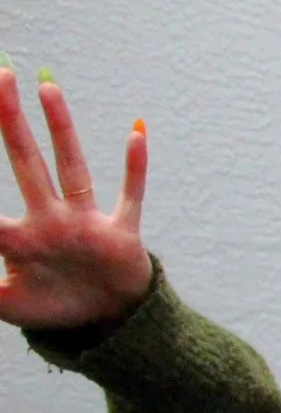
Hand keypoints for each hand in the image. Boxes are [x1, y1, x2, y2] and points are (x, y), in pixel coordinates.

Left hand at [0, 68, 153, 330]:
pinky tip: (135, 132)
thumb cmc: (55, 310)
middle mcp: (51, 220)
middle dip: (8, 122)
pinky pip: (130, 196)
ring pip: (71, 167)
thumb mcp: (6, 304)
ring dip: (61, 129)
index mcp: (20, 239)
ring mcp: (86, 224)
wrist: (109, 324)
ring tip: (46, 88)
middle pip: (26, 162)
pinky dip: (134, 167)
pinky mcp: (121, 235)